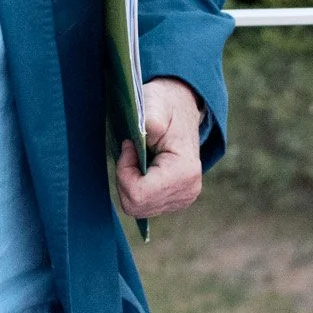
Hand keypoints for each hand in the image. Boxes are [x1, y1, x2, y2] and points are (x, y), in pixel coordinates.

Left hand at [116, 77, 205, 221]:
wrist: (182, 109)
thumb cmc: (165, 105)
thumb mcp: (154, 104)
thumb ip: (149, 121)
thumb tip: (141, 138)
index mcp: (184, 171)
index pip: (138, 194)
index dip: (124, 172)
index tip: (130, 147)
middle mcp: (187, 191)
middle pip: (135, 205)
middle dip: (125, 178)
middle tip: (132, 152)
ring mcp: (184, 199)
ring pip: (137, 208)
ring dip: (129, 183)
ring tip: (138, 158)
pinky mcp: (177, 201)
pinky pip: (144, 206)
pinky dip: (136, 188)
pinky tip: (143, 169)